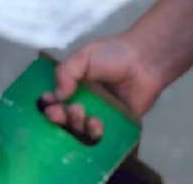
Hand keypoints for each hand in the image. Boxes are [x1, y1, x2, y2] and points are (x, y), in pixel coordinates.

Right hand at [40, 35, 163, 139]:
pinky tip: (97, 124)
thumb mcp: (84, 56)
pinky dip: (94, 135)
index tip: (48, 104)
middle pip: (63, 120)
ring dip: (76, 125)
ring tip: (82, 113)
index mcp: (72, 88)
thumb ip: (65, 72)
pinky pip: (100, 138)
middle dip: (58, 118)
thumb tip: (56, 96)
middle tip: (62, 112)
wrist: (144, 61)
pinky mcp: (114, 127)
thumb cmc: (114, 54)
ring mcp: (98, 117)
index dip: (48, 106)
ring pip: (79, 131)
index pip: (53, 103)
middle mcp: (83, 104)